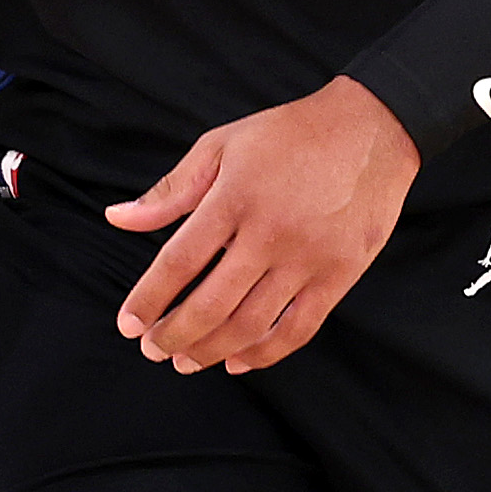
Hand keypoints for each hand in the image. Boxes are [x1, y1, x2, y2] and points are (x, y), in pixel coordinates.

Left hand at [109, 77, 418, 373]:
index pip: (178, 262)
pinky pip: (298, 329)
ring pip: (250, 325)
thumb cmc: (291, 134)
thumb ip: (171, 189)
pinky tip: (237, 362)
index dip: (148, 299)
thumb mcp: (223, 145)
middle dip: (173, 336)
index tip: (128, 324)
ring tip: (185, 361)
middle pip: (211, 304)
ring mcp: (308, 257)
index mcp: (235, 197)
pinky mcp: (340, 274)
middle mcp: (270, 232)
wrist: (372, 129)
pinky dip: (264, 354)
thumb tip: (117, 219)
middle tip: (152, 350)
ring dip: (210, 351)